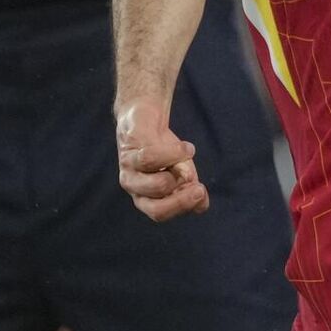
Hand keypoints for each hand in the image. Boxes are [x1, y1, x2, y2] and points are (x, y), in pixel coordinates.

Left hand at [115, 98, 209, 221]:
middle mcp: (133, 188)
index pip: (160, 213)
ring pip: (156, 184)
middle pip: (155, 207)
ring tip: (187, 155)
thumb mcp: (183, 171)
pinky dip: (175, 152)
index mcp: (145, 197)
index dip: (182, 206)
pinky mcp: (128, 150)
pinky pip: (152, 158)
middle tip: (199, 186)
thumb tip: (202, 204)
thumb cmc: (165, 150)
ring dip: (179, 171)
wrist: (147, 117)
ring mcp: (128, 170)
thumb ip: (191, 189)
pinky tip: (186, 147)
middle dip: (181, 199)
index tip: (201, 191)